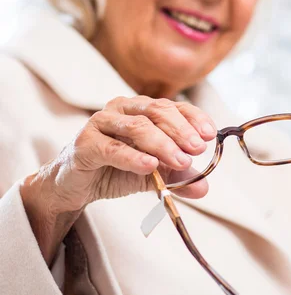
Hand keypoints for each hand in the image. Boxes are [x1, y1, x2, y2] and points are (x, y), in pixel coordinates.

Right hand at [26, 95, 216, 215]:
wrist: (75, 185)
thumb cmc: (114, 171)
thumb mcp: (153, 174)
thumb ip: (177, 178)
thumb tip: (204, 187)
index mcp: (140, 109)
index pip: (172, 106)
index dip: (193, 118)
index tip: (210, 135)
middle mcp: (121, 109)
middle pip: (156, 111)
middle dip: (180, 130)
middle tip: (197, 149)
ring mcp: (101, 122)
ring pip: (136, 126)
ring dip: (162, 144)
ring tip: (180, 161)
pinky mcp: (85, 143)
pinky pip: (111, 148)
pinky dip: (132, 157)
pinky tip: (149, 166)